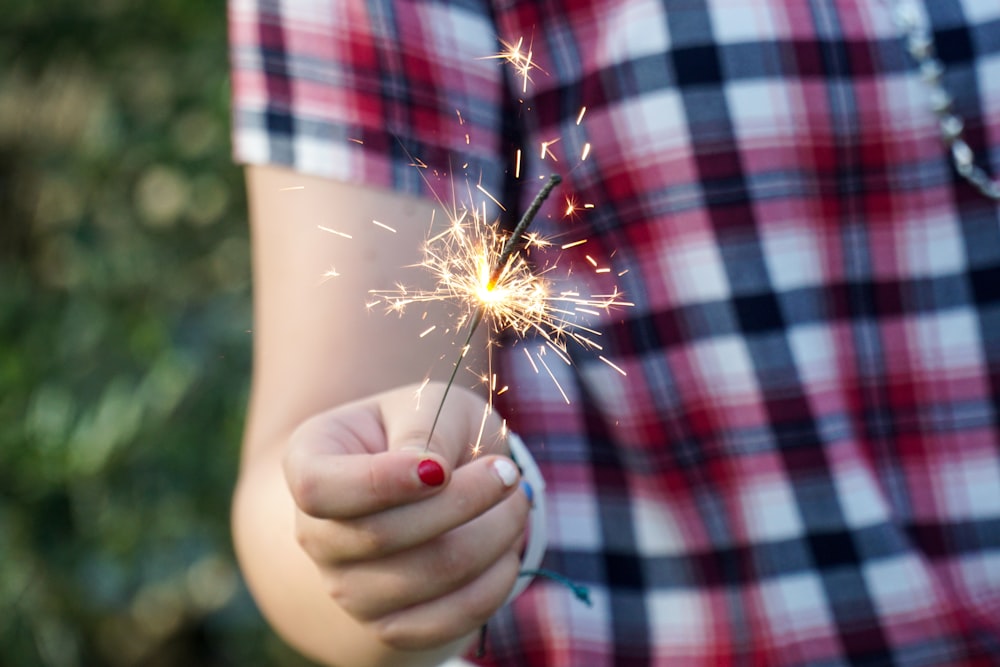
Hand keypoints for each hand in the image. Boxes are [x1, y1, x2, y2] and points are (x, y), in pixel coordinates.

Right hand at [283, 382, 529, 650]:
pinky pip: (446, 620)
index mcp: (308, 464)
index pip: (319, 489)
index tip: (439, 469)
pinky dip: (492, 584)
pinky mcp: (389, 628)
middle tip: (509, 474)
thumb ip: (425, 430)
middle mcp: (315, 536)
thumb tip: (431, 472)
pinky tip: (507, 550)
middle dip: (464, 502)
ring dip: (490, 540)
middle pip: (382, 536)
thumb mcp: (426, 405)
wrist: (422, 490)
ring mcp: (347, 589)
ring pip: (424, 578)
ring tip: (516, 505)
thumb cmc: (423, 435)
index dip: (379, 484)